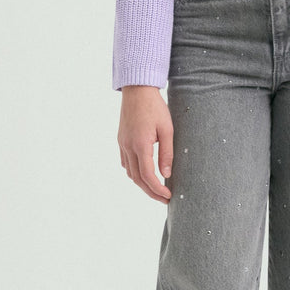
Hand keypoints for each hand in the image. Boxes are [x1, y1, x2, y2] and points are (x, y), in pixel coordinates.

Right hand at [117, 86, 173, 202]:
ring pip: (130, 172)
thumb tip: (166, 175)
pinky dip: (134, 172)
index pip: (148, 176)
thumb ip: (167, 154)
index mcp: (140, 145)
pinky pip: (126, 163)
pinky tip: (144, 173)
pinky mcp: (121, 140)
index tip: (168, 196)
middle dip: (150, 192)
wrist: (137, 90)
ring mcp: (122, 144)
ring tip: (156, 188)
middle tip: (164, 198)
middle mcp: (128, 147)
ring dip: (142, 183)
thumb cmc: (155, 107)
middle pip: (137, 179)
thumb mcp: (167, 130)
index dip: (158, 190)